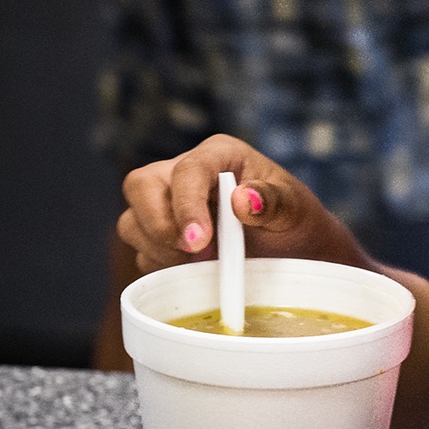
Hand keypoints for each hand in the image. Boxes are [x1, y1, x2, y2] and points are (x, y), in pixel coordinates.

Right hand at [116, 135, 370, 273]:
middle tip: (193, 253)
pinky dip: (162, 268)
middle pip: (140, 186)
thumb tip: (242, 201)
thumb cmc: (296, 222)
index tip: (200, 241)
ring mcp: (168, 207)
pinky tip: (195, 274)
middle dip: (158, 224)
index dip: (186, 204)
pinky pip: (143, 253)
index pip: (187, 170)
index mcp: (218, 155)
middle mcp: (184, 175)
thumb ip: (273, 200)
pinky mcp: (162, 240)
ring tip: (203, 265)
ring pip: (132, 221)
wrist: (295, 254)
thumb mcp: (296, 209)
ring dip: (159, 250)